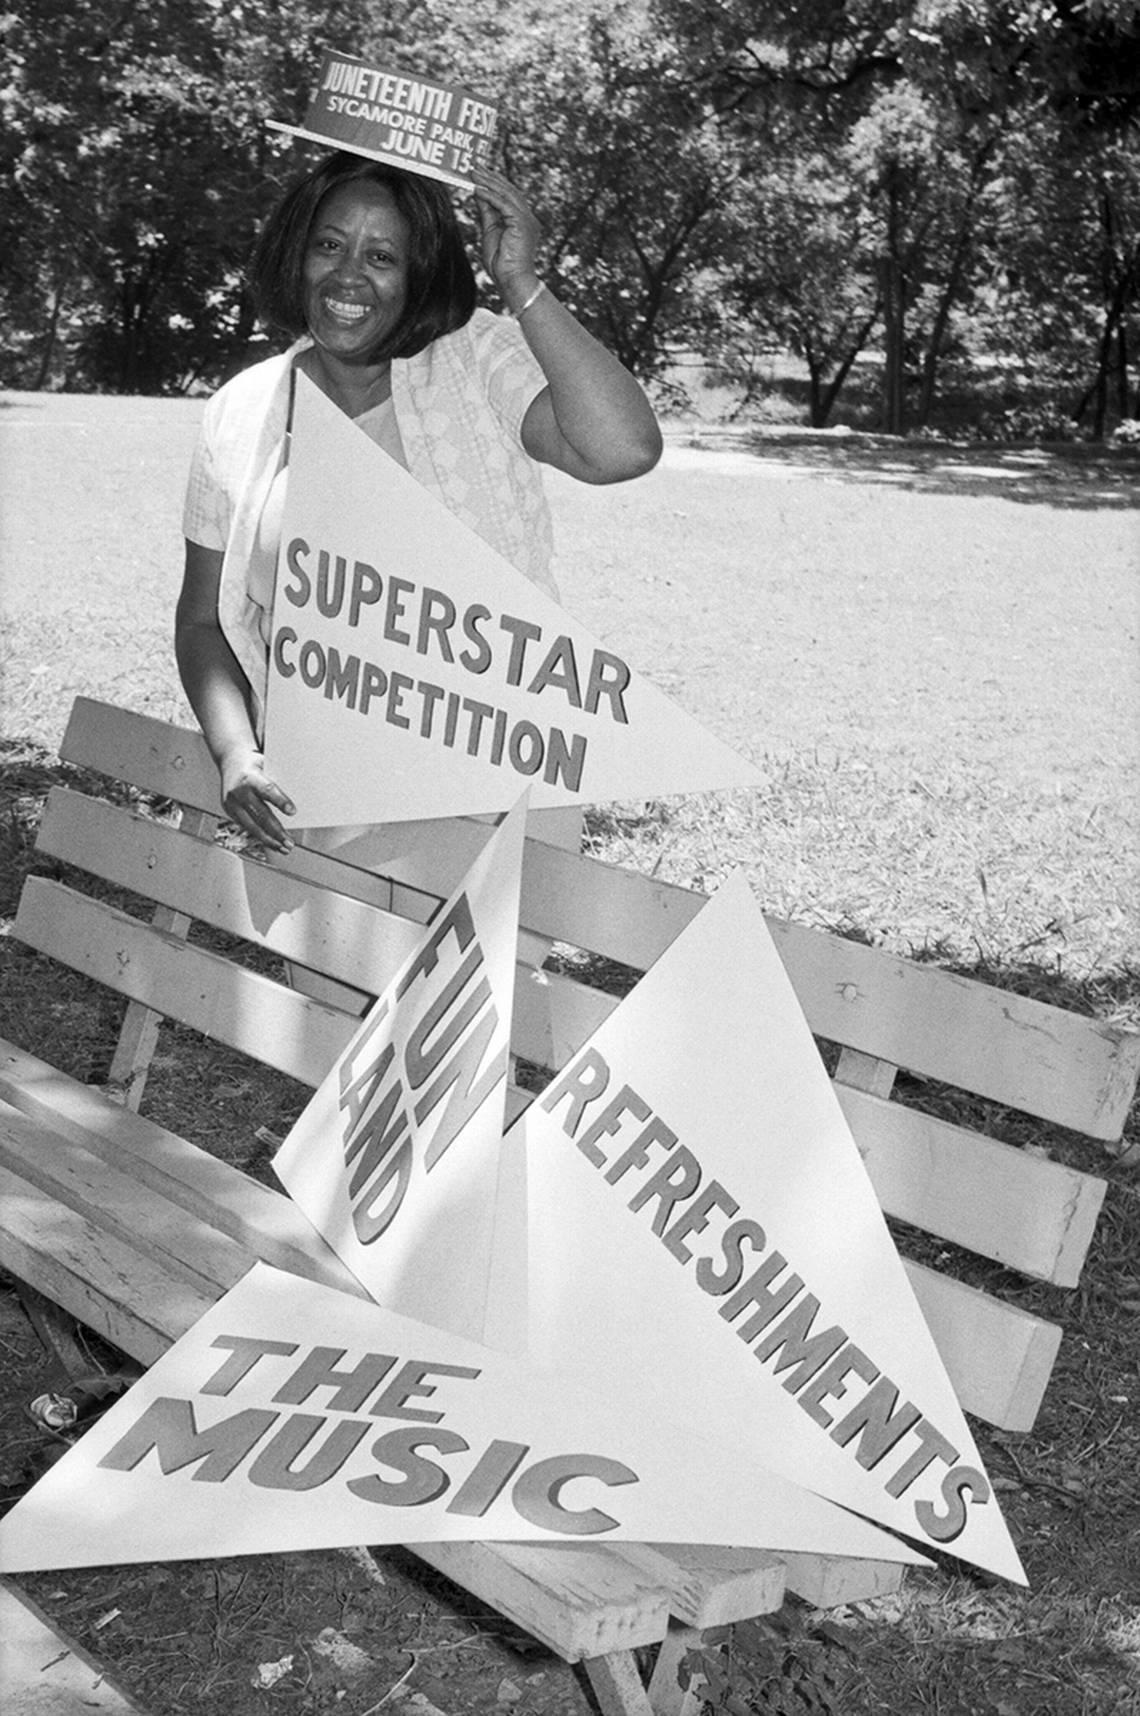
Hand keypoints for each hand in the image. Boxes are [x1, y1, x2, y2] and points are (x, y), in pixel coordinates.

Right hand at [218, 748, 294, 852]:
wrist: (230, 761)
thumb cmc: (254, 764)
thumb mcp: (267, 765)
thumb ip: (279, 780)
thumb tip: (301, 794)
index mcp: (250, 776)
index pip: (267, 789)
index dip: (280, 801)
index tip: (292, 811)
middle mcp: (239, 791)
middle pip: (260, 814)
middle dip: (276, 831)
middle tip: (289, 842)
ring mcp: (232, 802)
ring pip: (252, 826)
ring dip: (269, 839)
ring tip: (283, 847)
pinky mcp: (229, 811)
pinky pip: (246, 827)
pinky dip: (260, 837)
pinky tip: (271, 843)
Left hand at [471, 166, 541, 305]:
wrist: (512, 280)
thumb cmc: (502, 264)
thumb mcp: (490, 231)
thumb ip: (487, 212)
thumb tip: (479, 193)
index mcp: (522, 220)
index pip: (508, 195)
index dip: (494, 182)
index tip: (480, 172)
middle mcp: (527, 217)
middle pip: (509, 190)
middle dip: (491, 177)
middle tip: (475, 165)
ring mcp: (527, 219)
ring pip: (507, 194)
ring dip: (489, 182)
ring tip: (474, 172)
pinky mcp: (522, 223)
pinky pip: (503, 204)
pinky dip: (490, 195)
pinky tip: (478, 189)